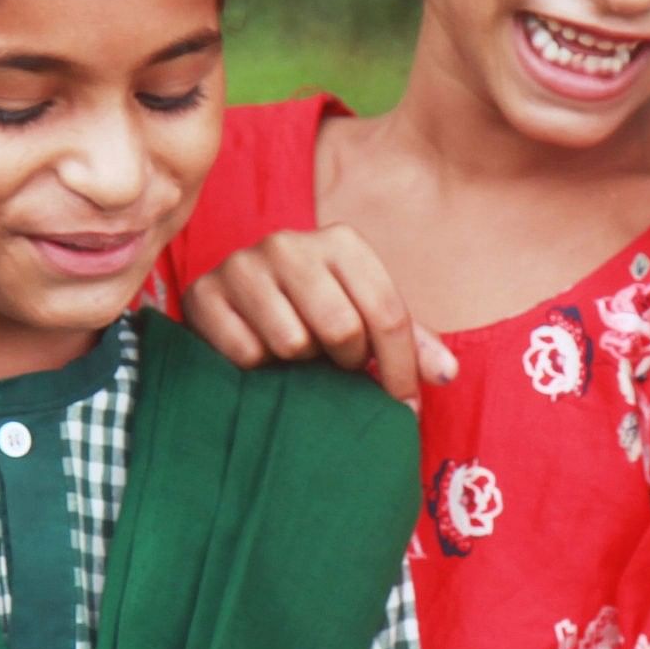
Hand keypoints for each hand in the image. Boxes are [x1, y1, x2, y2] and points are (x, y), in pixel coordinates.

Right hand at [179, 224, 458, 403]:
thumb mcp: (364, 318)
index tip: (404, 406)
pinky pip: (246, 355)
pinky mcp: (202, 294)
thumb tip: (447, 375)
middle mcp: (290, 243)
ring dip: (297, 365)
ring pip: (293, 343)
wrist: (232, 306)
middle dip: (345, 363)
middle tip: (335, 366)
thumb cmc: (312, 315)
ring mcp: (242, 265)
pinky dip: (256, 368)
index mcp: (341, 242)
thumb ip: (410, 343)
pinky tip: (256, 354)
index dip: (401, 369)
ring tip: (293, 355)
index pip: (387, 312)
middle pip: (342, 329)